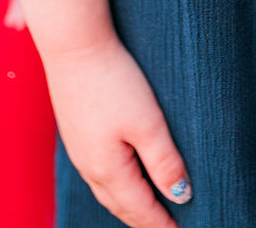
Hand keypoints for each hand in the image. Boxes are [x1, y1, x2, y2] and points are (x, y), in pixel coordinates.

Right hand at [42, 34, 192, 225]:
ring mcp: (80, 148)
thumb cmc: (113, 80)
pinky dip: (115, 182)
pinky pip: (98, 169)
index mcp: (108, 169)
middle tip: (166, 226)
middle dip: (144, 219)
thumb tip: (181, 195)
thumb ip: (164, 161)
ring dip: (128, 202)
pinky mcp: (77, 129)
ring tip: (148, 206)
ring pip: (107, 188)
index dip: (162, 223)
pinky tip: (122, 171)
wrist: (74, 45)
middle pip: (120, 205)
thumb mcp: (148, 122)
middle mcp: (90, 165)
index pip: (140, 208)